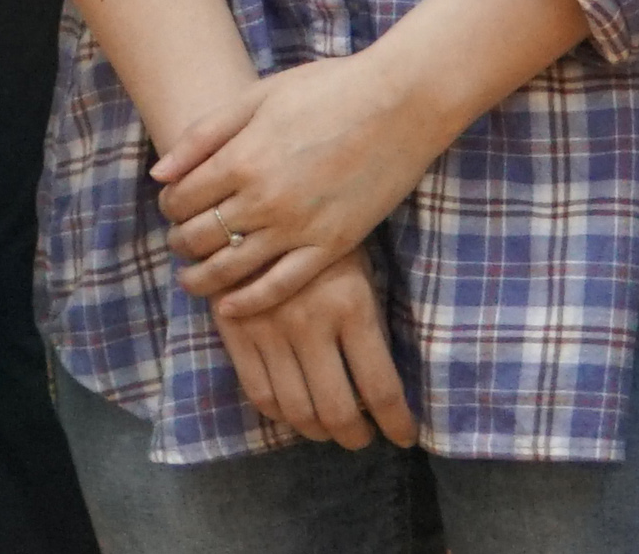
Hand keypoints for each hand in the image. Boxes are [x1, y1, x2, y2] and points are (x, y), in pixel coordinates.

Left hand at [157, 51, 447, 314]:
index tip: (171, 206)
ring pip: (232, 269)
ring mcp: (298, 227)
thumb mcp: (258, 96)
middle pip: (200, 237)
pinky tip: (229, 306)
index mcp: (241, 158)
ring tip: (192, 279)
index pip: (181, 199)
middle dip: (180, 242)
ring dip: (202, 278)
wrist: (400, 103)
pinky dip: (249, 302)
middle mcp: (263, 199)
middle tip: (178, 242)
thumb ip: (204, 135)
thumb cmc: (327, 89)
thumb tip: (160, 174)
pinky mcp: (331, 246)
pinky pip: (280, 286)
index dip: (169, 207)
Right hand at [210, 255, 414, 448]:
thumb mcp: (361, 271)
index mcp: (351, 306)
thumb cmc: (325, 236)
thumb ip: (369, 325)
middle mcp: (310, 324)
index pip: (380, 387)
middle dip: (354, 436)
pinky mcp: (234, 330)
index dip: (397, 422)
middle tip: (362, 438)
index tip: (404, 436)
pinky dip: (279, 414)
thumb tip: (377, 386)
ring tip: (329, 430)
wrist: (259, 200)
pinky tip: (293, 411)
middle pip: (336, 409)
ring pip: (296, 409)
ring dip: (317, 431)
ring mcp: (268, 329)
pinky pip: (258, 391)